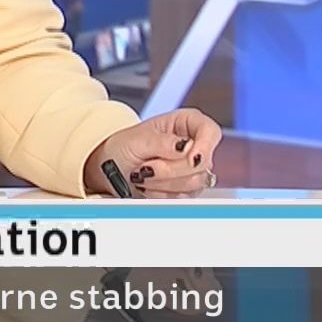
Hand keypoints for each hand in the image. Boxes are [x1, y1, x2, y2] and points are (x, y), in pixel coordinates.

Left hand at [84, 108, 222, 197]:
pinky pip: (184, 198)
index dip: (204, 145)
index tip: (190, 158)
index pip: (210, 131)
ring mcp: (193, 170)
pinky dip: (162, 194)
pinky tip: (149, 186)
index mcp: (186, 122)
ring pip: (194, 183)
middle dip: (170, 169)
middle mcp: (194, 145)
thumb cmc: (122, 147)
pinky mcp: (187, 190)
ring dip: (162, 182)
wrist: (111, 169)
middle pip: (201, 163)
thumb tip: (186, 147)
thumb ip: (162, 142)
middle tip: (145, 166)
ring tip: (143, 173)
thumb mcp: (137, 139)